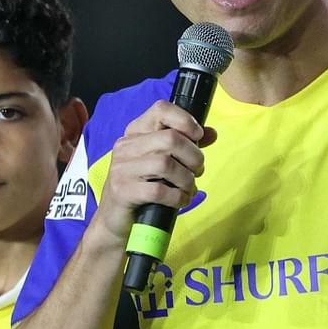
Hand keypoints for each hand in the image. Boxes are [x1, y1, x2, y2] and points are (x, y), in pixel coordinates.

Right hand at [92, 100, 217, 246]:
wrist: (115, 218)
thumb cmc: (143, 186)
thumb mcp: (162, 161)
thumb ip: (186, 145)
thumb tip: (211, 133)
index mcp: (136, 132)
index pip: (161, 109)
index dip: (185, 120)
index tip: (197, 137)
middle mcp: (126, 146)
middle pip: (170, 139)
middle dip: (193, 157)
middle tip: (197, 171)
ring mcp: (122, 168)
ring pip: (166, 164)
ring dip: (187, 179)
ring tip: (189, 188)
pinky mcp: (123, 191)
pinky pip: (159, 191)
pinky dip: (177, 197)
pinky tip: (180, 201)